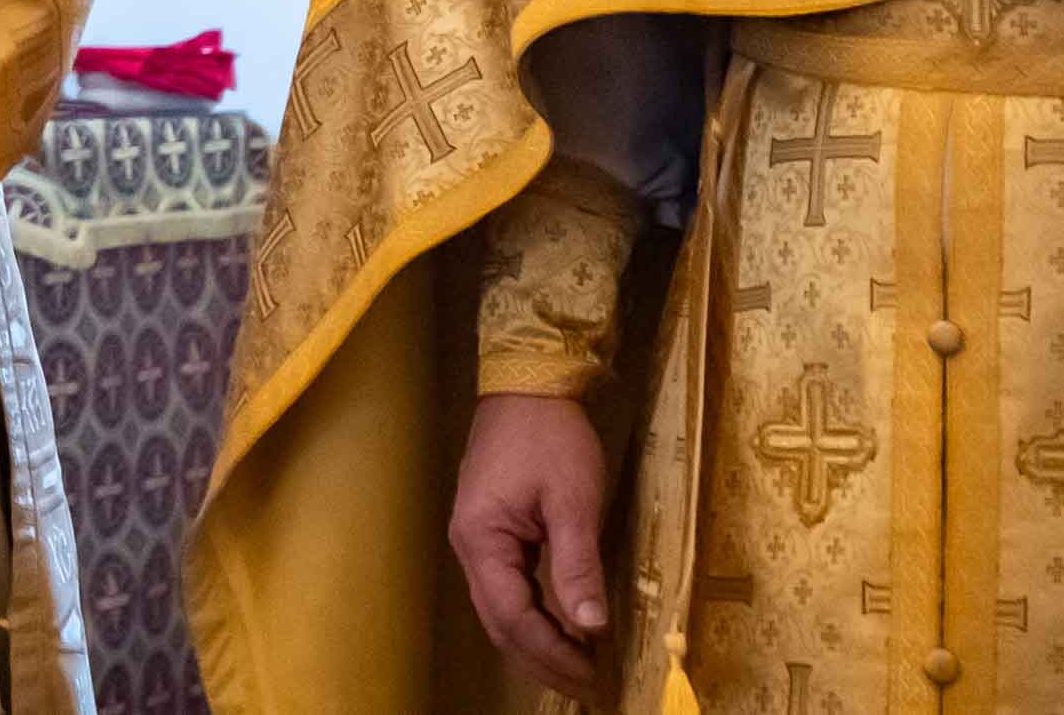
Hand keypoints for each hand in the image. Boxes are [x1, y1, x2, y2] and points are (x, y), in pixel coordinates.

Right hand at [449, 392, 611, 699]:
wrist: (527, 380)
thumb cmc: (550, 437)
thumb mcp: (573, 500)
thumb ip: (578, 566)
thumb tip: (592, 628)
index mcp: (482, 540)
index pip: (513, 617)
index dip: (553, 653)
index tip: (593, 676)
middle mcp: (469, 545)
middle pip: (500, 622)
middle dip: (542, 659)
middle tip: (588, 687)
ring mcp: (477, 536)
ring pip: (501, 608)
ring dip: (537, 641)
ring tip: (578, 667)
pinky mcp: (491, 528)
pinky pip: (507, 586)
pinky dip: (534, 614)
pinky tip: (561, 625)